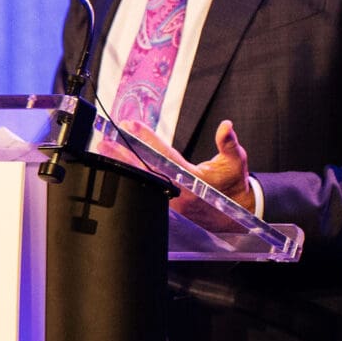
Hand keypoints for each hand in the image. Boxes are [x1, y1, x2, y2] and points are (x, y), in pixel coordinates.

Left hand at [119, 119, 251, 225]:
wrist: (233, 215)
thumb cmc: (233, 184)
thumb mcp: (236, 161)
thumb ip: (229, 143)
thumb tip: (226, 126)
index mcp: (193, 180)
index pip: (165, 155)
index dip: (148, 139)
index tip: (132, 125)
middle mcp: (178, 192)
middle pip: (146, 170)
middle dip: (125, 154)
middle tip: (106, 141)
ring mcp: (171, 201)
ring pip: (143, 179)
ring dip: (124, 165)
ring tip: (105, 150)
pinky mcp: (167, 205)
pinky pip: (146, 186)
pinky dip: (132, 174)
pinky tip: (118, 166)